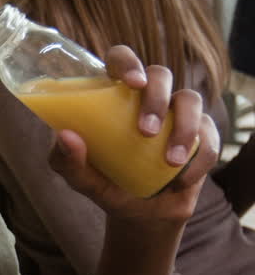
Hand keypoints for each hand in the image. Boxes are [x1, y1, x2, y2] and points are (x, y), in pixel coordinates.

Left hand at [48, 45, 219, 224]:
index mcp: (116, 94)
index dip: (128, 63)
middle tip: (146, 130)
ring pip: (191, 100)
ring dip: (184, 128)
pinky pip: (209, 136)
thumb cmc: (106, 184)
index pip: (122, 59)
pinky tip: (182, 179)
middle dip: (156, 98)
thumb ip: (66, 161)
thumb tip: (65, 136)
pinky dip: (199, 158)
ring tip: (170, 161)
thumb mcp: (81, 179)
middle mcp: (150, 96)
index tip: (132, 83)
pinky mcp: (202, 135)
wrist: (139, 214)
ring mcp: (178, 114)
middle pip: (160, 74)